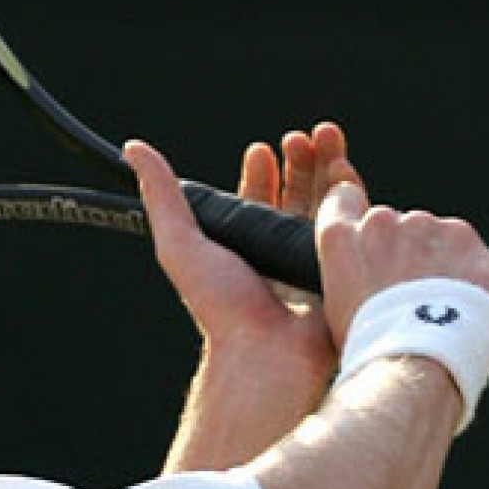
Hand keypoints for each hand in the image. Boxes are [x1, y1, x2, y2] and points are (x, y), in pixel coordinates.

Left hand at [128, 122, 359, 370]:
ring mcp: (312, 261)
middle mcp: (277, 253)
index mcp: (242, 248)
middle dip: (301, 161)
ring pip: (327, 205)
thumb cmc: (220, 305)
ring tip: (326, 139)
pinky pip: (355, 226)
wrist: (267, 351)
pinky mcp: (345, 269)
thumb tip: (133, 150)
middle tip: (304, 136)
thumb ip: (161, 195)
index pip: (255, 200)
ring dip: (327, 168)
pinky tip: (346, 172)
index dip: (261, 172)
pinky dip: (353, 195)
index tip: (262, 148)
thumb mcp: (180, 242)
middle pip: (295, 195)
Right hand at [315, 179, 488, 348]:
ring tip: (432, 294)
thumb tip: (357, 273)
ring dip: (427, 253)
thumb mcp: (334, 304)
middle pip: (390, 223)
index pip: (341, 199)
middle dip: (396, 246)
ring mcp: (423, 226)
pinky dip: (459, 261)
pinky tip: (453, 290)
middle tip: (402, 285)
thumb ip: (343, 271)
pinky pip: (459, 241)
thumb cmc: (370, 341)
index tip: (363, 230)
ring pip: (426, 232)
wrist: (418, 356)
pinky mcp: (461, 236)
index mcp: (340, 238)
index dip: (351, 210)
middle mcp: (379, 222)